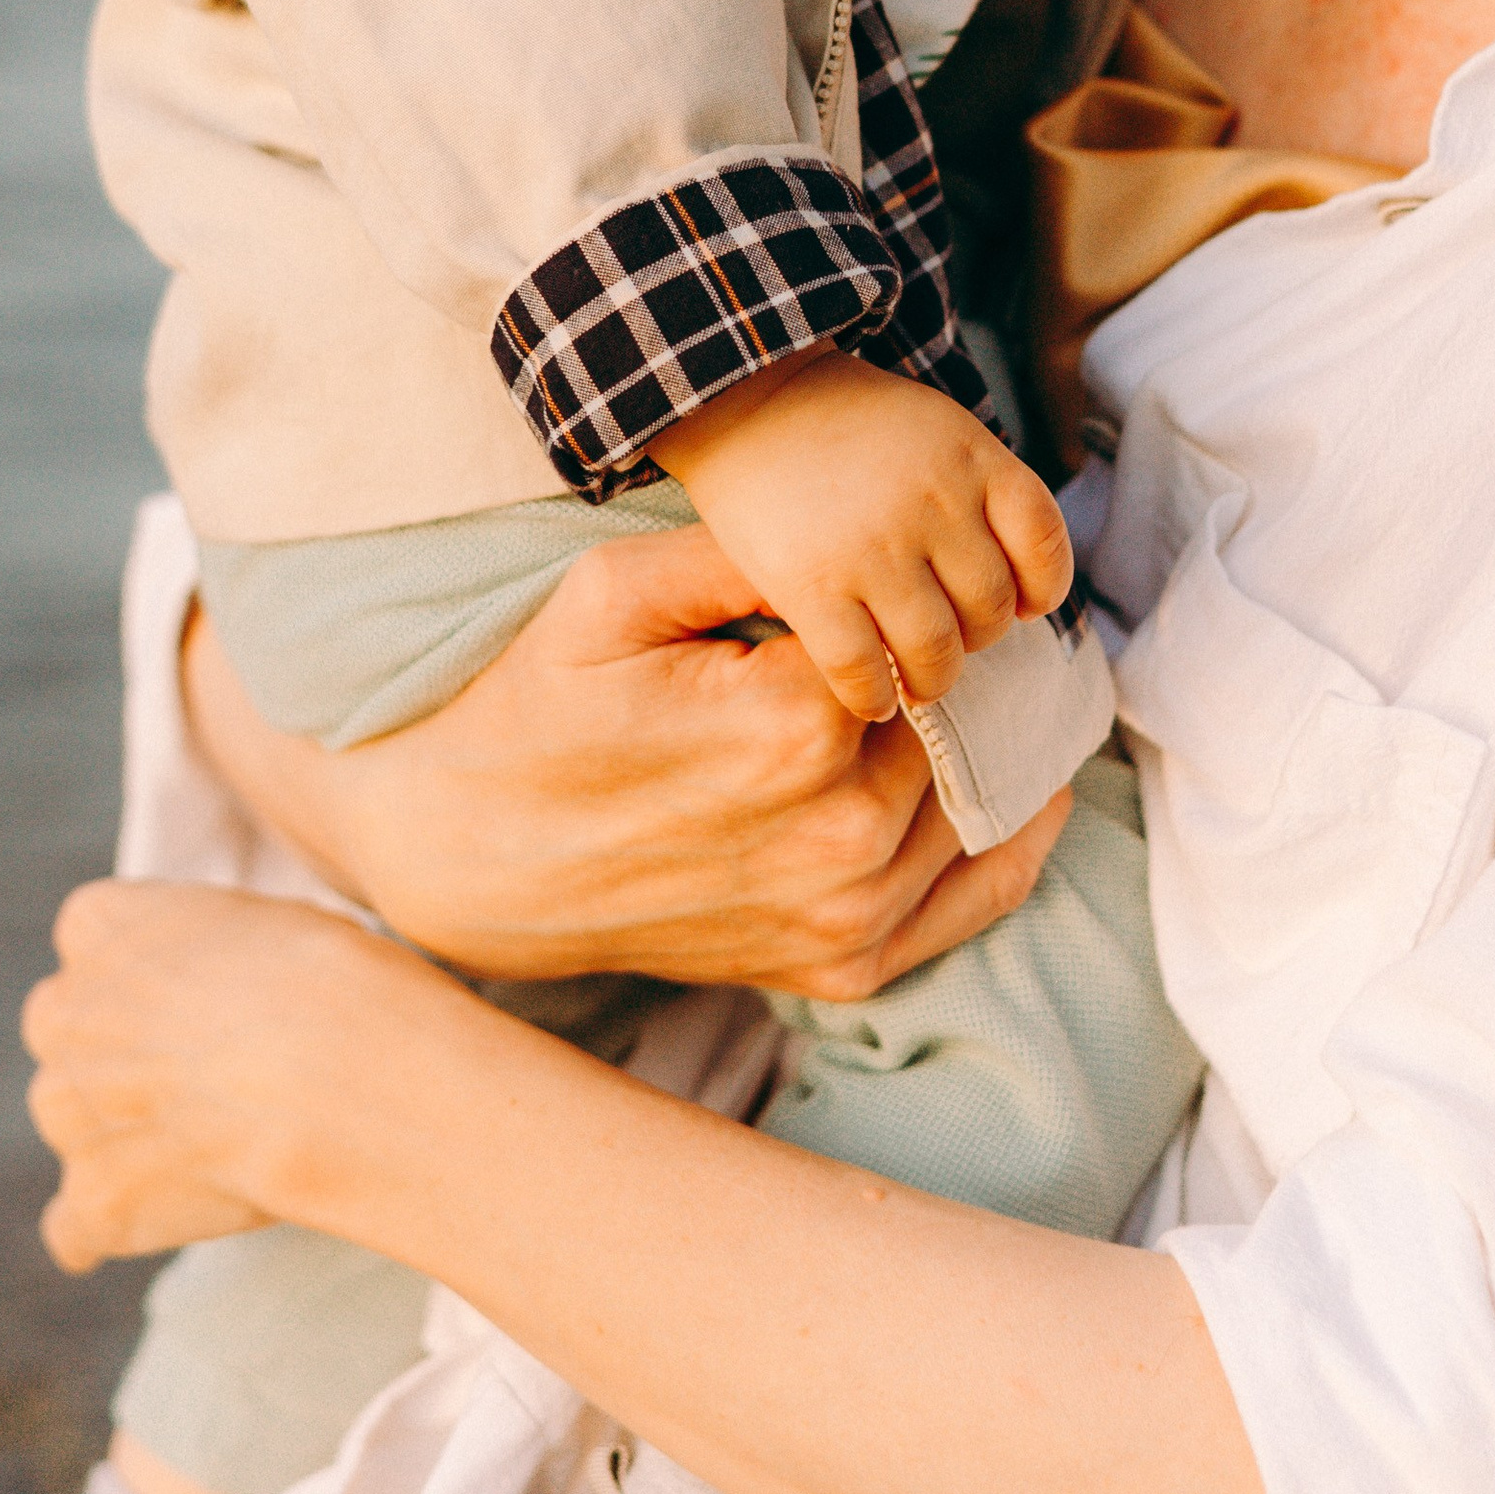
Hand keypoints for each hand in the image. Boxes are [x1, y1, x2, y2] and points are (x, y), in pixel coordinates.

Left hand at [24, 878, 461, 1270]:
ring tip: (204, 1144)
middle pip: (70, 1030)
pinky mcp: (96, 1197)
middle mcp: (62, 1014)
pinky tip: (141, 1220)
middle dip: (118, 1050)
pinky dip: (103, 1227)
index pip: (95, 933)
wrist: (328, 1069)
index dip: (149, 970)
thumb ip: (209, 950)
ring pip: (72, 1123)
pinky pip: (75, 1226)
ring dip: (118, 1133)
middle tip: (201, 1069)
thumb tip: (227, 982)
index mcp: (99, 925)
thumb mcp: (262, 919)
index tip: (196, 991)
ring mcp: (68, 1112)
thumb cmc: (320, 977)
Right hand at [181, 521, 1069, 1001]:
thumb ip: (746, 549)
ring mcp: (843, 913)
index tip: (930, 575)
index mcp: (795, 727)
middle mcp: (839, 833)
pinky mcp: (837, 965)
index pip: (926, 642)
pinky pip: (968, 905)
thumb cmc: (536, 708)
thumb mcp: (614, 591)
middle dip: (970, 675)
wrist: (470, 855)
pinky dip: (1004, 849)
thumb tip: (858, 528)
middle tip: (973, 626)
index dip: (928, 603)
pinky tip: (1023, 798)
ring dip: (993, 750)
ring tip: (997, 694)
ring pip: (979, 807)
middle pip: (965, 725)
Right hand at [656, 350, 1073, 720]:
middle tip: (949, 638)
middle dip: (976, 638)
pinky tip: (870, 695)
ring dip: (932, 680)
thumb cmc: (848, 424)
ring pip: (935, 653)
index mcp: (972, 457)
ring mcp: (874, 548)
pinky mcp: (813, 586)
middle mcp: (933, 503)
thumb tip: (1016, 593)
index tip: (1019, 604)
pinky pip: (861, 671)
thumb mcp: (937, 427)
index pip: (1044, 545)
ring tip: (916, 680)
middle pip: (990, 610)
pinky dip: (873, 697)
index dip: (1041, 588)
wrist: (747, 397)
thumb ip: (980, 492)